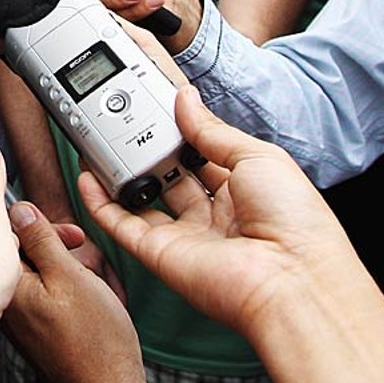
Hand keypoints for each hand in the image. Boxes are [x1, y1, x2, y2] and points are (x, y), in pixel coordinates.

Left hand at [4, 203, 145, 382]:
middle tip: (81, 251)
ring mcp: (18, 321)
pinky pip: (42, 296)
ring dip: (62, 267)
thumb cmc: (94, 344)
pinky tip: (84, 297)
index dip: (38, 225)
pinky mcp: (33, 332)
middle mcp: (5, 305)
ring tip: (88, 277)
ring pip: (34, 274)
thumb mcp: (71, 277)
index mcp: (7, 287)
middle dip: (53, 245)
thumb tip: (19, 211)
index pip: (4, 235)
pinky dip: (63, 289)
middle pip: (18, 253)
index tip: (65, 232)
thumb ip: (41, 240)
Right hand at [77, 85, 355, 344]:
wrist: (292, 282)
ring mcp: (185, 236)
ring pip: (142, 199)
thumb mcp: (258, 156)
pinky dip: (101, 205)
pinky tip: (90, 179)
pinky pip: (123, 226)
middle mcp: (213, 214)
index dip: (180, 130)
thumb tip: (186, 100)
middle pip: (169, 174)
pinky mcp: (160, 255)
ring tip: (101, 140)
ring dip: (122, 173)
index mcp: (243, 189)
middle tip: (125, 117)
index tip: (157, 105)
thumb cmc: (293, 221)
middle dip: (149, 148)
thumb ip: (213, 130)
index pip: (201, 153)